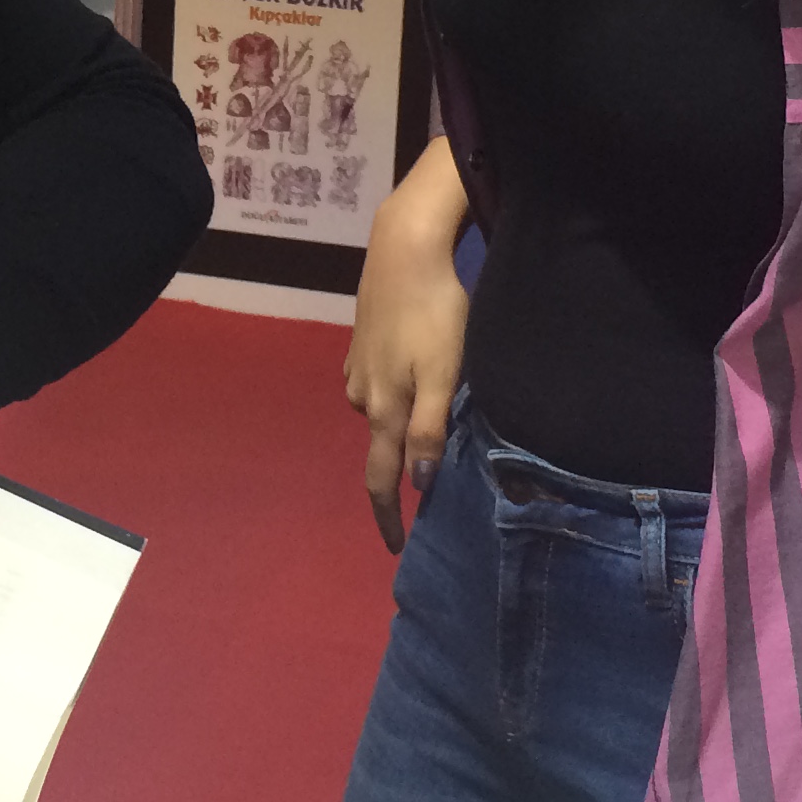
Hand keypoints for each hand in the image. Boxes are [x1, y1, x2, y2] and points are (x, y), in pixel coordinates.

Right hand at [347, 140, 470, 553]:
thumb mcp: (444, 375)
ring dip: (398, 428)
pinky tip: (411, 377)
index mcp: (386, 411)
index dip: (388, 517)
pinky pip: (375, 385)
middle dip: (396, 475)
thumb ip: (432, 430)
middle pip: (380, 448)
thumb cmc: (434, 315)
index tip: (395, 548)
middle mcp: (364, 397)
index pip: (383, 479)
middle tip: (419, 492)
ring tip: (428, 424)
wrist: (403, 253)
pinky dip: (393, 395)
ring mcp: (357, 369)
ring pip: (378, 414)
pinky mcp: (360, 344)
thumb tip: (420, 483)